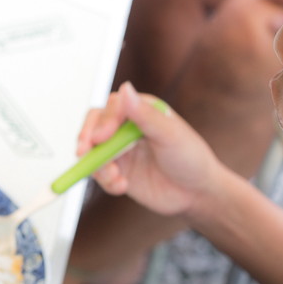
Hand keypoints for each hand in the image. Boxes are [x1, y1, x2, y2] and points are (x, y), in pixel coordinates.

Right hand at [76, 82, 218, 216]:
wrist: (197, 194)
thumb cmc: (191, 158)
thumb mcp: (170, 135)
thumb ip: (145, 115)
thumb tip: (126, 89)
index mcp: (142, 110)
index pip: (112, 108)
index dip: (103, 121)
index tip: (101, 137)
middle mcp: (127, 128)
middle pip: (94, 126)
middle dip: (87, 140)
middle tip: (85, 154)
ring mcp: (121, 150)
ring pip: (92, 151)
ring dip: (98, 165)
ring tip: (115, 177)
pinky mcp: (118, 171)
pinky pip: (99, 173)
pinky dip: (105, 181)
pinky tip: (121, 186)